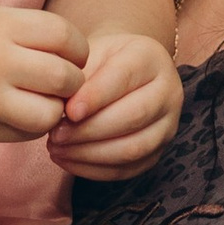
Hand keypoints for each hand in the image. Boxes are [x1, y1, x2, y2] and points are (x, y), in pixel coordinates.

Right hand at [0, 1, 86, 144]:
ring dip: (54, 109)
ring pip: (50, 114)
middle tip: (60, 81)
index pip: (64, 37)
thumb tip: (69, 51)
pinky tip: (18, 113)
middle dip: (71, 81)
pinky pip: (25, 134)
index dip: (77, 48)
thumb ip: (22, 29)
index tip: (71, 54)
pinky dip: (32, 126)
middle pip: (64, 78)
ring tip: (40, 100)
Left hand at [50, 33, 182, 181]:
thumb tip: (63, 111)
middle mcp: (168, 92)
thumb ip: (77, 78)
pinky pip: (128, 169)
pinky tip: (68, 160)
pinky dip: (94, 170)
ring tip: (57, 149)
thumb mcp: (88, 54)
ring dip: (90, 154)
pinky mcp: (157, 153)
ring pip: (133, 148)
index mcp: (150, 58)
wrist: (122, 73)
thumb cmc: (100, 62)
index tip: (68, 111)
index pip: (124, 78)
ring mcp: (167, 126)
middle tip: (56, 135)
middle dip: (89, 130)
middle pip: (134, 116)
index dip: (95, 97)